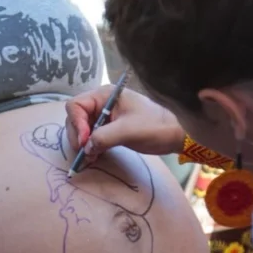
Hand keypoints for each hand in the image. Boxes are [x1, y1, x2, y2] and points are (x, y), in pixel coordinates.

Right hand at [65, 86, 185, 163]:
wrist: (176, 134)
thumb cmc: (155, 126)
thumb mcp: (128, 131)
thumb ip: (103, 137)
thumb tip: (85, 148)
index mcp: (104, 95)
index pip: (76, 105)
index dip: (76, 123)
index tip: (84, 141)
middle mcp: (102, 103)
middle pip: (76, 117)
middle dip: (78, 135)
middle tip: (85, 153)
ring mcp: (105, 116)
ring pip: (82, 128)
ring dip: (83, 143)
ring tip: (89, 157)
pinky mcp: (110, 128)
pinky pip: (92, 136)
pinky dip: (90, 146)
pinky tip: (94, 156)